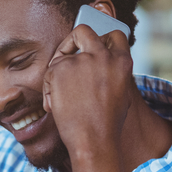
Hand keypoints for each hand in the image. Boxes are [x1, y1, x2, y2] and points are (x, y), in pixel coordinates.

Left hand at [43, 25, 135, 161]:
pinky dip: (49, 87)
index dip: (101, 40)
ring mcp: (81, 60)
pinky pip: (50, 71)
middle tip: (67, 57)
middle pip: (83, 30)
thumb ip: (112, 73)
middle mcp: (102, 56)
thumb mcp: (121, 93)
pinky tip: (55, 104)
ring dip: (58, 73)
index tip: (91, 50)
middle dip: (72, 41)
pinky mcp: (60, 68)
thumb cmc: (106, 124)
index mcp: (122, 62)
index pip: (114, 35)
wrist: (93, 140)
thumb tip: (101, 66)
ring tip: (61, 95)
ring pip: (61, 57)